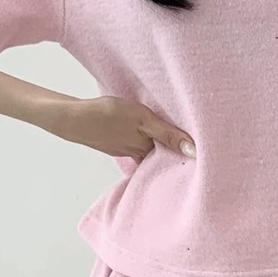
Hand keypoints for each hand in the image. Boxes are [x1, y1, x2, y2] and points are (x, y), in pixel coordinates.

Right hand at [34, 94, 196, 163]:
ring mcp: (125, 149)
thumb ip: (167, 134)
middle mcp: (137, 155)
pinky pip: (136, 145)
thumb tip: (193, 151)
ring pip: (148, 152)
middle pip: (160, 158)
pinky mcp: (116, 142)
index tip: (204, 160)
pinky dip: (145, 143)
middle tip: (195, 155)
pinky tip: (147, 136)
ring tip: (176, 145)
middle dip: (174, 157)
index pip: (171, 159)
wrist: (73, 117)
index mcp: (146, 152)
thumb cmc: (108, 116)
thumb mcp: (143, 120)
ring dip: (160, 150)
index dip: (185, 159)